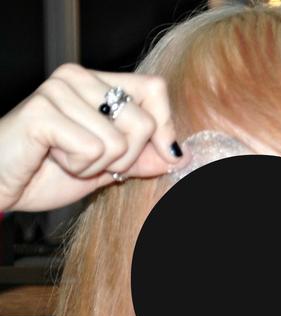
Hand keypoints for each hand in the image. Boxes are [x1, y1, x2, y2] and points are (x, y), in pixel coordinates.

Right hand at [0, 63, 187, 211]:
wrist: (4, 185)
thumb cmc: (47, 172)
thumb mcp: (105, 167)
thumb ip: (139, 158)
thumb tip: (177, 156)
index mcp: (96, 84)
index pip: (154, 89)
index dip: (167, 126)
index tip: (166, 155)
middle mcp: (78, 78)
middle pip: (143, 122)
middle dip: (125, 158)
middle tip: (93, 162)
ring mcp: (58, 91)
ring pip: (118, 142)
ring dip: (96, 166)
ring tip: (67, 159)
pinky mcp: (42, 112)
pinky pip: (91, 150)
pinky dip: (77, 167)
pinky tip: (54, 158)